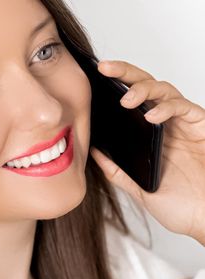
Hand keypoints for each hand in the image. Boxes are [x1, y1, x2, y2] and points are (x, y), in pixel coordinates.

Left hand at [90, 60, 204, 244]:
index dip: (112, 88)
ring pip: (163, 90)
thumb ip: (116, 169)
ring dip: (142, 89)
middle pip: (144, 87)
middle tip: (104, 68)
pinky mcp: (200, 127)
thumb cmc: (179, 205)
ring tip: (125, 99)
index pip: (129, 102)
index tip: (90, 80)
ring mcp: (182, 124)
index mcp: (147, 135)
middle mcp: (165, 124)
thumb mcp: (137, 187)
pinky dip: (166, 107)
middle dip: (124, 73)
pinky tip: (151, 115)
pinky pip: (183, 107)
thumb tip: (92, 151)